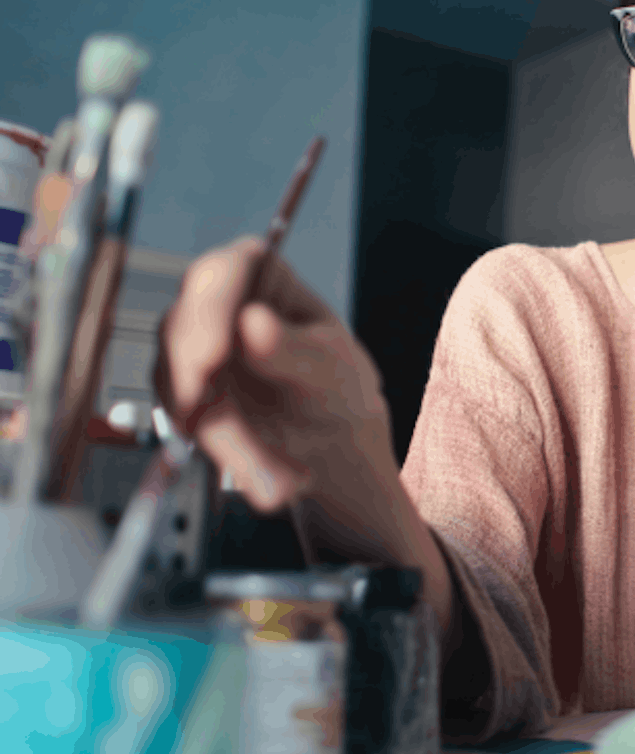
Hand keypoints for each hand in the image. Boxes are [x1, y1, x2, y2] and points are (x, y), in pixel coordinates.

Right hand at [155, 236, 405, 560]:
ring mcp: (189, 348)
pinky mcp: (181, 392)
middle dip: (206, 391)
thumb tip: (252, 323)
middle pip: (182, 331)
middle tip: (232, 437)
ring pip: (179, 386)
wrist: (328, 439)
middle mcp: (214, 303)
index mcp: (258, 274)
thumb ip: (293, 347)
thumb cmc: (336, 384)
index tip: (212, 356)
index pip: (221, 272)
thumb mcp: (331, 365)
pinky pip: (184, 422)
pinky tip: (268, 479)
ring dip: (227, 440)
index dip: (207, 310)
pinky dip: (226, 455)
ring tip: (279, 482)